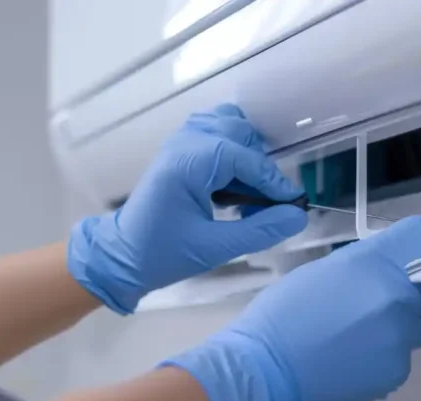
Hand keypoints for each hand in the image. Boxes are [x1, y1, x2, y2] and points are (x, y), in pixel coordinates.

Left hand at [67, 104, 307, 313]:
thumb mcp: (215, 248)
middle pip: (239, 131)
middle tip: (265, 203)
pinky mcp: (179, 149)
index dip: (273, 181)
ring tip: (248, 191)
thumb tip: (297, 216)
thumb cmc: (164, 253)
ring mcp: (179, 142)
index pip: (244, 157)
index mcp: (188, 164)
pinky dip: (232, 150)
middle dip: (259, 165)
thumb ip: (260, 230)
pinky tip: (233, 183)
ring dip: (246, 152)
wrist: (123, 255)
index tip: (293, 204)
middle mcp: (184, 143)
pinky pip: (215, 133)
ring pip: (227, 125)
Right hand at [166, 214, 420, 400]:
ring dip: (397, 330)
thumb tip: (383, 273)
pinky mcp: (396, 372)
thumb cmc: (280, 317)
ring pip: (416, 328)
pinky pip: (401, 358)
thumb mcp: (318, 273)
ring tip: (355, 341)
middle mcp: (396, 297)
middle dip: (411, 296)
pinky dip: (383, 358)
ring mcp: (400, 338)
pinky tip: (350, 363)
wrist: (265, 372)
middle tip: (374, 307)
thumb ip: (360, 267)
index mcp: (373, 264)